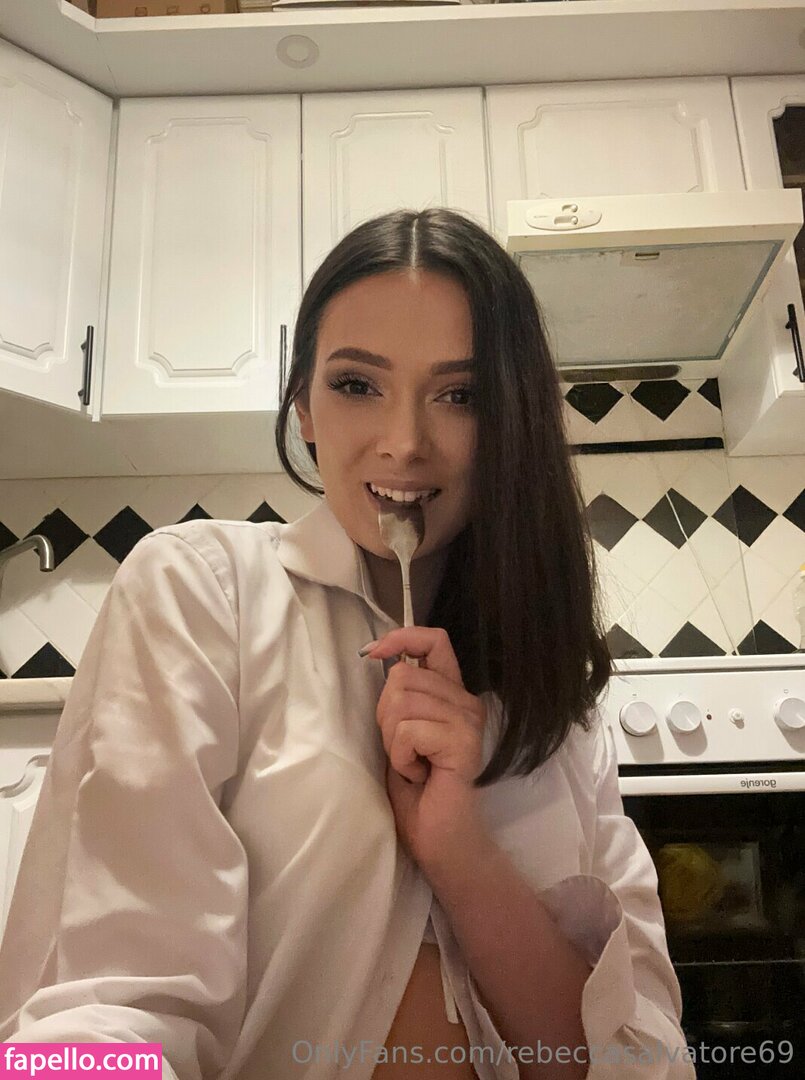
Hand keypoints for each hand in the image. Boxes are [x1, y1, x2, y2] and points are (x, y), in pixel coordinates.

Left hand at [362, 626, 490, 870]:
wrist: (440, 840)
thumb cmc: (417, 791)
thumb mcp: (400, 733)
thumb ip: (400, 697)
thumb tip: (382, 657)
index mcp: (452, 694)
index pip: (434, 640)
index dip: (401, 637)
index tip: (372, 653)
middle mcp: (466, 701)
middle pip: (403, 676)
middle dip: (386, 715)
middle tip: (404, 751)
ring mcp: (468, 721)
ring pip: (401, 702)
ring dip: (393, 740)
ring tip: (413, 765)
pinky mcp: (464, 742)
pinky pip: (408, 730)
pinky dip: (400, 757)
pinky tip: (419, 775)